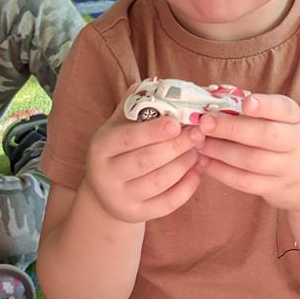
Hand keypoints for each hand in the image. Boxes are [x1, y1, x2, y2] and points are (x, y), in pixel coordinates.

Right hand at [85, 102, 204, 223]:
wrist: (104, 192)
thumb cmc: (118, 150)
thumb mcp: (117, 126)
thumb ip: (134, 105)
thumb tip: (157, 84)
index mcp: (100, 147)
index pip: (128, 138)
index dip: (153, 131)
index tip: (177, 122)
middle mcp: (105, 175)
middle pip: (147, 160)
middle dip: (177, 146)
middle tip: (198, 133)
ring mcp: (121, 198)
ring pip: (160, 181)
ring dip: (185, 163)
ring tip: (199, 149)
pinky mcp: (137, 214)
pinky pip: (168, 202)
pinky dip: (188, 186)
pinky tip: (199, 170)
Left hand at [195, 93, 299, 211]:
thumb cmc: (288, 142)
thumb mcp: (284, 122)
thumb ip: (258, 112)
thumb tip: (217, 99)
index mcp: (297, 119)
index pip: (284, 109)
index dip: (265, 106)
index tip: (246, 102)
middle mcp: (297, 143)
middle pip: (265, 135)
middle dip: (231, 128)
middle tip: (205, 122)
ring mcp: (288, 169)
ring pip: (252, 160)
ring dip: (221, 151)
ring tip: (200, 143)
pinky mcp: (275, 189)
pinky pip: (246, 182)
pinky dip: (222, 172)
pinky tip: (206, 162)